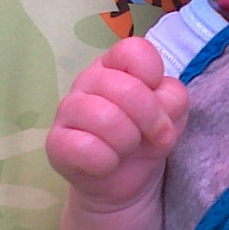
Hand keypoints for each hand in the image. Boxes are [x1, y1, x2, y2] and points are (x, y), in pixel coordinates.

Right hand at [46, 37, 187, 212]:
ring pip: (106, 118)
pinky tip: (108, 162)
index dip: (154, 78)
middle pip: (126, 88)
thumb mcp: (172, 113)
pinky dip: (107, 161)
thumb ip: (173, 98)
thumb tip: (160, 107)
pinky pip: (86, 148)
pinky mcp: (55, 142)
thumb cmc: (146, 135)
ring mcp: (67, 109)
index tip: (158, 101)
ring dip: (128, 141)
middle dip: (150, 119)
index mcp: (116, 64)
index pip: (134, 51)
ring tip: (128, 148)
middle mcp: (88, 79)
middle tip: (151, 135)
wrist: (123, 178)